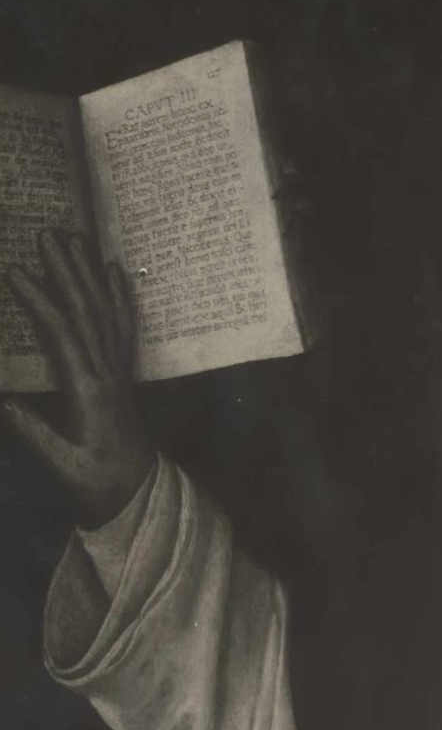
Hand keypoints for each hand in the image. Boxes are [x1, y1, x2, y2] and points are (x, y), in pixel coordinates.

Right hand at [2, 229, 153, 526]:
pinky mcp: (123, 375)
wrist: (139, 496)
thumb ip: (32, 432)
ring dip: (90, 273)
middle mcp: (108, 372)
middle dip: (67, 271)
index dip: (41, 303)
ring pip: (107, 312)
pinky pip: (125, 327)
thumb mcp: (60, 464)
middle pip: (88, 311)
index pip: (64, 335)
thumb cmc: (96, 484)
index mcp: (89, 390)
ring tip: (77, 238)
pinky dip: (121, 296)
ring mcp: (118, 371)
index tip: (17, 273)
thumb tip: (1, 400)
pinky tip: (115, 271)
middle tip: (49, 233)